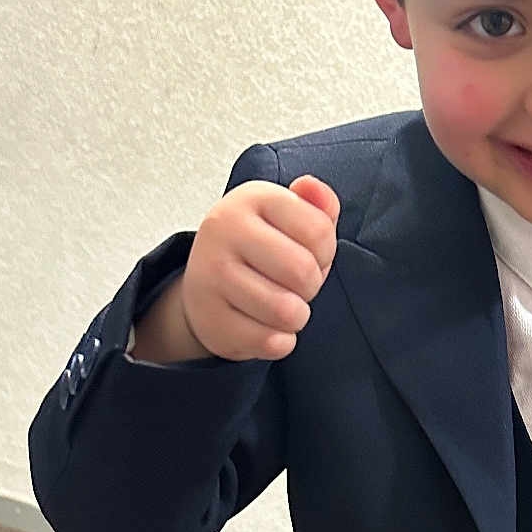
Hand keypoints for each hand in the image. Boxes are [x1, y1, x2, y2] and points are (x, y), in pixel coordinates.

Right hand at [179, 173, 340, 361]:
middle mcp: (225, 230)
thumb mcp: (288, 220)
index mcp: (252, 198)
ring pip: (287, 312)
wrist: (205, 287)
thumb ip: (316, 206)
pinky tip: (266, 326)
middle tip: (295, 285)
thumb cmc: (259, 252)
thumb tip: (313, 188)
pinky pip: (271, 342)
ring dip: (297, 317)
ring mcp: (212, 274)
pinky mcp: (211, 318)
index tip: (308, 254)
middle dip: (311, 286)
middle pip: (303, 272)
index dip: (326, 253)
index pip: (319, 231)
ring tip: (283, 306)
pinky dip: (280, 341)